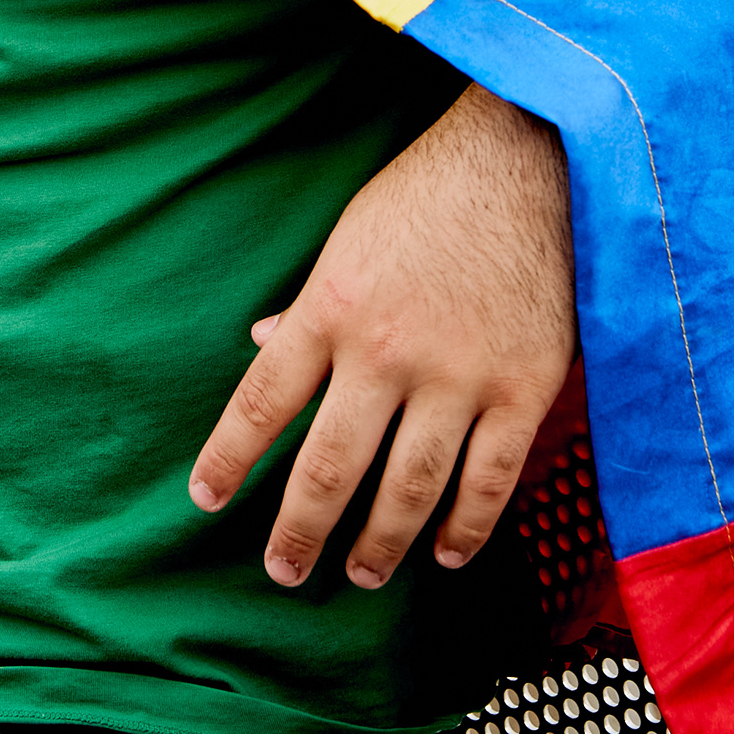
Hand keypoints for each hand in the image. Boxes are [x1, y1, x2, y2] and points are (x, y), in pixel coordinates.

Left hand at [189, 84, 574, 589]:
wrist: (527, 162)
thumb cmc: (428, 195)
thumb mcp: (348, 238)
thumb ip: (309, 304)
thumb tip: (261, 345)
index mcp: (331, 308)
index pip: (260, 402)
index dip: (228, 460)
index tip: (206, 499)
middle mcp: (385, 352)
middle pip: (328, 467)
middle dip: (299, 530)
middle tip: (285, 569)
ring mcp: (457, 376)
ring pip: (408, 489)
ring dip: (379, 544)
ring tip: (361, 572)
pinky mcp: (522, 389)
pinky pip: (489, 482)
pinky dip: (466, 528)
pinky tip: (446, 553)